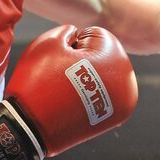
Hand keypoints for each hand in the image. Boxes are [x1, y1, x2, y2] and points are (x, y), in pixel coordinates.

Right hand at [0, 25, 137, 159]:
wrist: (30, 128)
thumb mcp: (49, 41)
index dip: (72, 44)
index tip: (61, 61)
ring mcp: (124, 102)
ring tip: (67, 91)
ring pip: (102, 77)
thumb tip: (79, 37)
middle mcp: (128, 81)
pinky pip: (101, 96)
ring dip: (87, 79)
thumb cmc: (39, 80)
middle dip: (83, 62)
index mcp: (115, 56)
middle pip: (102, 57)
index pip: (94, 36)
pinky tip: (73, 103)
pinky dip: (89, 96)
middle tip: (63, 77)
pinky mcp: (116, 118)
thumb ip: (69, 30)